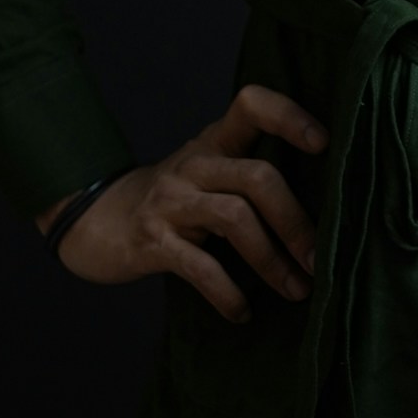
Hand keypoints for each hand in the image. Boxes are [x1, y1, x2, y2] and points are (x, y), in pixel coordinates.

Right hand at [38, 85, 325, 315]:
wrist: (92, 219)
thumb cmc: (170, 200)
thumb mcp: (205, 173)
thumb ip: (248, 175)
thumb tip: (325, 211)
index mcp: (213, 142)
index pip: (250, 105)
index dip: (288, 116)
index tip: (325, 142)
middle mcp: (193, 164)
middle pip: (257, 176)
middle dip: (296, 221)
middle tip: (319, 259)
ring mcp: (170, 201)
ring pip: (235, 218)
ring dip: (272, 260)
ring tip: (296, 290)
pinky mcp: (151, 240)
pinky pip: (199, 266)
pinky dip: (227, 293)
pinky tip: (242, 312)